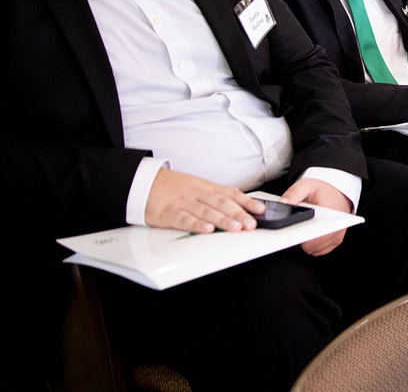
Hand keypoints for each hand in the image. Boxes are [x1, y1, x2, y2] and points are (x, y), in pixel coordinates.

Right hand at [144, 169, 263, 232]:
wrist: (143, 182)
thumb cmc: (172, 186)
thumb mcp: (196, 186)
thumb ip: (215, 195)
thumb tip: (238, 202)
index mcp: (205, 187)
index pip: (230, 193)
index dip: (246, 201)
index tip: (260, 209)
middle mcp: (197, 194)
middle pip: (221, 203)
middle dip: (239, 213)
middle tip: (251, 223)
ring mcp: (184, 203)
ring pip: (206, 211)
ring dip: (223, 220)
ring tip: (237, 227)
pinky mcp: (169, 213)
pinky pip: (184, 219)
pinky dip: (197, 224)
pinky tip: (207, 229)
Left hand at [281, 178, 352, 255]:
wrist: (338, 193)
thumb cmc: (322, 190)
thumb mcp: (305, 186)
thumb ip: (293, 194)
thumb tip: (283, 204)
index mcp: (329, 211)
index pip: (313, 234)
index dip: (300, 237)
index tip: (293, 233)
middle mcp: (337, 225)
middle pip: (312, 246)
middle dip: (300, 239)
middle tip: (297, 227)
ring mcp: (338, 234)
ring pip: (315, 250)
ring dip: (306, 243)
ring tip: (304, 228)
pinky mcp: (337, 240)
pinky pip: (320, 250)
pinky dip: (313, 245)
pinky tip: (310, 234)